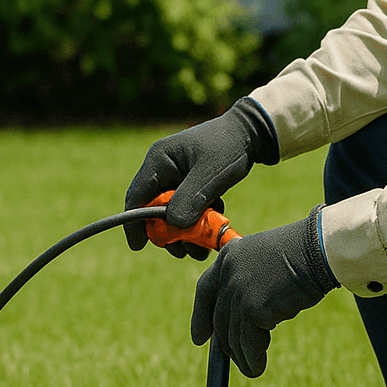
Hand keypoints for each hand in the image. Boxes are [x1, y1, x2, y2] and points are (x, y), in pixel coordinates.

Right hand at [124, 98, 277, 259]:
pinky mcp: (190, 184)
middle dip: (168, 234)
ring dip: (185, 233)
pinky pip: (187, 209)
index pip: (136, 197)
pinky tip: (212, 228)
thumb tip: (173, 226)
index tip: (139, 246)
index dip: (135, 223)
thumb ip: (190, 199)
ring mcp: (176, 176)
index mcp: (159, 160)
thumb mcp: (210, 174)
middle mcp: (163, 168)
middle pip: (153, 210)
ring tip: (201, 249)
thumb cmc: (229, 147)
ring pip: (172, 213)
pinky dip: (197, 222)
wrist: (252, 133)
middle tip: (183, 252)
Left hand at [191, 207, 337, 377]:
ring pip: (232, 334)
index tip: (199, 338)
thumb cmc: (302, 254)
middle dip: (226, 344)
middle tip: (236, 358)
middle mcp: (228, 273)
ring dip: (241, 356)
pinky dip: (252, 358)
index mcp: (228, 256)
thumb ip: (249, 280)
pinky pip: (249, 342)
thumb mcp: (265, 260)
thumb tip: (245, 317)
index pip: (204, 291)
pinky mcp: (254, 307)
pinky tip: (258, 367)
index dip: (200, 317)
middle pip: (219, 318)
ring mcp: (239, 290)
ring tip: (251, 369)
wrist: (319, 249)